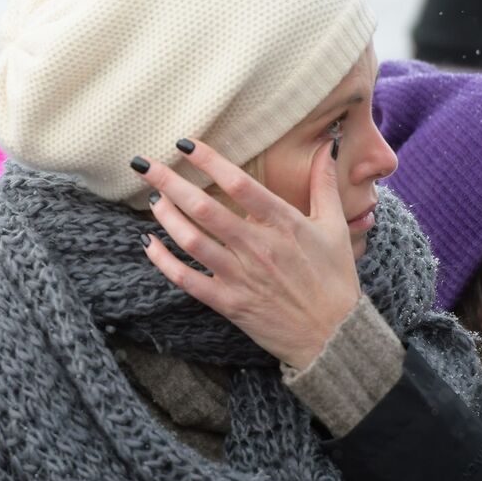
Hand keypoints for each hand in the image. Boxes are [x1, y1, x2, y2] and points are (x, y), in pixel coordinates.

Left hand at [131, 139, 360, 368]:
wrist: (334, 337)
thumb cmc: (335, 280)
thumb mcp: (336, 227)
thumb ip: (325, 184)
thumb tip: (329, 144)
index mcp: (284, 224)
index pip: (239, 184)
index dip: (209, 160)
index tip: (185, 144)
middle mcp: (258, 247)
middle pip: (204, 208)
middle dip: (170, 182)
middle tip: (145, 164)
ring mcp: (240, 276)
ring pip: (192, 241)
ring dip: (166, 217)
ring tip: (152, 198)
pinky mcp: (229, 303)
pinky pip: (188, 279)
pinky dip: (164, 261)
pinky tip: (148, 243)